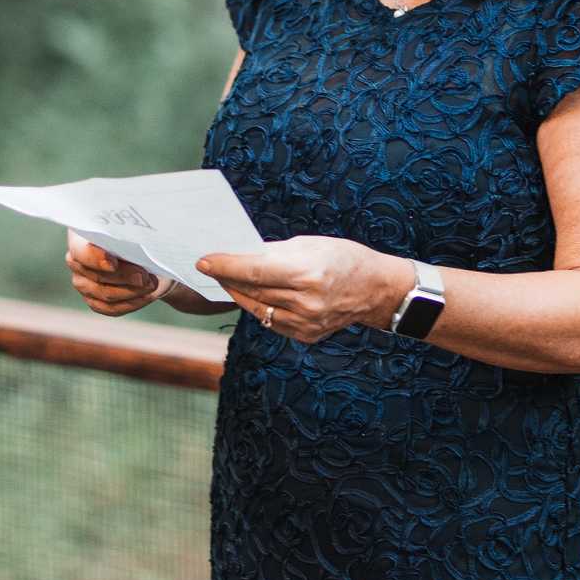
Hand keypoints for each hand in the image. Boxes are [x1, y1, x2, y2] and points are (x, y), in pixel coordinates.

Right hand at [66, 234, 164, 317]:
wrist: (146, 256)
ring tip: (151, 284)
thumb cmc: (138, 238)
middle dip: (125, 276)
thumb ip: (130, 240)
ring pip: (106, 294)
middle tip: (145, 276)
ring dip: (133, 291)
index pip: (80, 251)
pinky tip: (147, 295)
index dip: (95, 258)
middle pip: (97, 276)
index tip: (113, 264)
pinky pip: (111, 308)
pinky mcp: (94, 301)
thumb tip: (135, 252)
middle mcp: (75, 261)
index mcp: (80, 237)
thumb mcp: (137, 235)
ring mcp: (82, 283)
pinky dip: (132, 302)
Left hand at [197, 237, 404, 343]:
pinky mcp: (305, 335)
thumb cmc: (343, 258)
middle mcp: (305, 302)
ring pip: (257, 309)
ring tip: (227, 280)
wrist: (375, 289)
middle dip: (228, 278)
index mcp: (306, 274)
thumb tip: (241, 255)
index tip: (204, 261)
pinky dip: (259, 307)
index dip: (225, 266)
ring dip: (239, 294)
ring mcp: (305, 323)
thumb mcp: (310, 244)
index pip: (253, 271)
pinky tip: (251, 295)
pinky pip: (271, 321)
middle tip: (210, 267)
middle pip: (252, 290)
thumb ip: (274, 252)